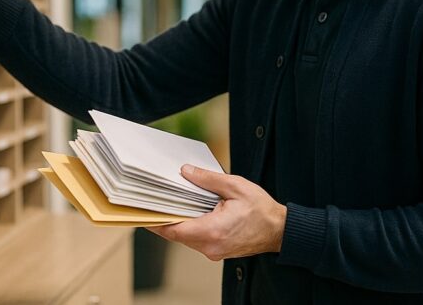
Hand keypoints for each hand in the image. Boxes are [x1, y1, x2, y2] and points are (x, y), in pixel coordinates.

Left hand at [147, 165, 286, 260]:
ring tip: (170, 202)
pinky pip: (196, 239)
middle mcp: (210, 246)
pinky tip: (189, 211)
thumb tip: (187, 172)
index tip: (143, 212)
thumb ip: (208, 180)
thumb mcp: (236, 186)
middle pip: (177, 234)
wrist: (280, 230)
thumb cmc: (262, 210)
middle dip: (165, 217)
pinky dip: (189, 226)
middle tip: (153, 201)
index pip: (174, 230)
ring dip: (178, 222)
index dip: (155, 221)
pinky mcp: (217, 250)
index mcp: (212, 231)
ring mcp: (213, 251)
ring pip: (186, 238)